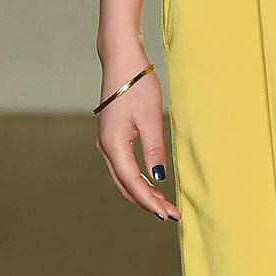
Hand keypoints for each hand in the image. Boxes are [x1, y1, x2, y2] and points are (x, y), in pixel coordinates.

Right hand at [94, 51, 180, 221]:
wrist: (121, 61)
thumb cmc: (137, 86)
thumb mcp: (150, 119)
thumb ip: (154, 150)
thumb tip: (158, 179)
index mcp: (113, 144)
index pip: (132, 182)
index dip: (150, 201)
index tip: (168, 213)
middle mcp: (105, 147)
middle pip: (124, 185)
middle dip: (146, 201)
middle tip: (170, 213)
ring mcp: (105, 143)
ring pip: (122, 178)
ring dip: (141, 192)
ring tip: (163, 203)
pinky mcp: (110, 137)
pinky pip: (121, 167)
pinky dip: (136, 179)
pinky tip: (151, 183)